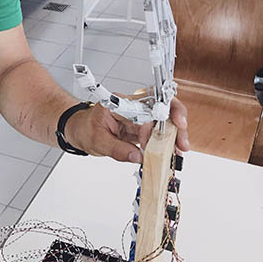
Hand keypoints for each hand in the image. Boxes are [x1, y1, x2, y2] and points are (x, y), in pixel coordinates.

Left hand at [64, 98, 188, 162]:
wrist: (80, 129)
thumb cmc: (85, 130)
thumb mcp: (97, 142)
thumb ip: (117, 149)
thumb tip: (138, 157)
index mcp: (119, 104)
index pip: (144, 108)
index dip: (153, 124)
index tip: (156, 141)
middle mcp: (132, 105)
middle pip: (161, 106)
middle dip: (176, 122)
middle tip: (182, 142)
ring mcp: (138, 115)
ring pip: (164, 118)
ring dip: (175, 133)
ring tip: (180, 150)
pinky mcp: (141, 125)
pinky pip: (158, 130)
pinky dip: (167, 140)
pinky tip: (172, 151)